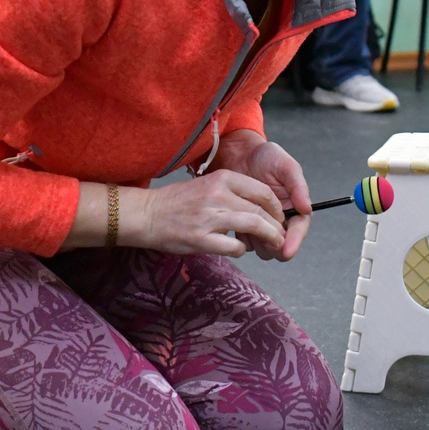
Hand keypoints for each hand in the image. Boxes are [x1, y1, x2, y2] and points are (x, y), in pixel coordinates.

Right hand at [140, 170, 286, 257]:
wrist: (147, 214)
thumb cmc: (178, 201)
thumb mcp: (207, 184)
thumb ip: (233, 193)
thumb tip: (261, 208)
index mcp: (221, 179)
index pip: (263, 191)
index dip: (276, 207)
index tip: (279, 217)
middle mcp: (218, 195)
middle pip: (261, 210)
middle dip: (277, 226)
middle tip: (281, 235)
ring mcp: (210, 217)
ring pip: (254, 226)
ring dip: (269, 238)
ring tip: (273, 245)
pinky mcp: (201, 239)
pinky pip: (235, 247)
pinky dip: (243, 250)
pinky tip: (239, 250)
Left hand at [215, 131, 309, 260]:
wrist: (238, 156)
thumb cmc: (264, 157)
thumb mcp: (285, 165)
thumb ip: (298, 186)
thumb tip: (307, 207)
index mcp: (295, 206)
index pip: (299, 229)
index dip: (295, 242)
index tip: (287, 251)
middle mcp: (281, 218)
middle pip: (283, 244)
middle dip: (275, 247)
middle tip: (263, 242)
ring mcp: (262, 223)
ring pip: (266, 247)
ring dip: (260, 245)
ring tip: (248, 232)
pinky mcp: (246, 225)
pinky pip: (248, 241)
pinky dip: (245, 239)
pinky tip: (237, 229)